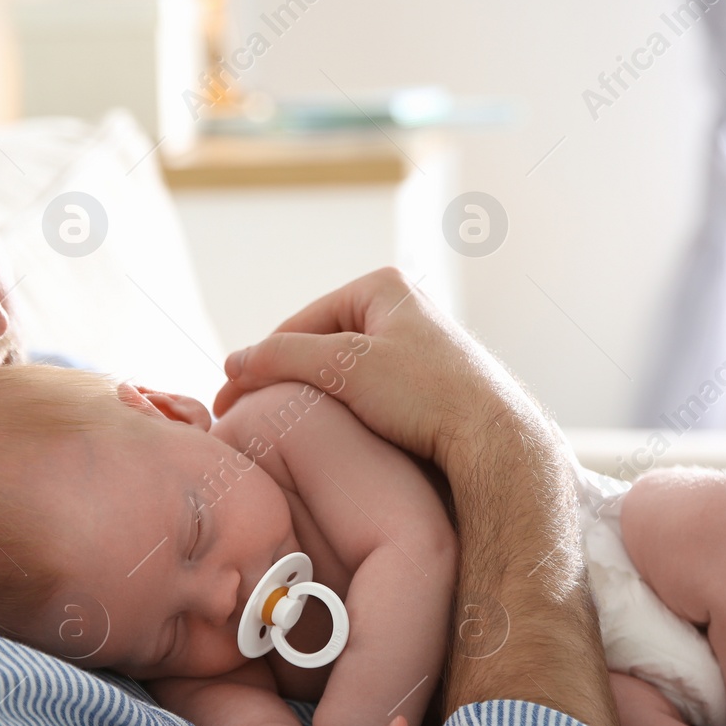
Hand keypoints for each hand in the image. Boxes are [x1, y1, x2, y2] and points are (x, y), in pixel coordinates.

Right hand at [212, 268, 532, 473]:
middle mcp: (402, 307)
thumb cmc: (428, 395)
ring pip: (344, 374)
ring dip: (315, 400)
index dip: (261, 362)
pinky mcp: (429, 382)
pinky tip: (335, 438)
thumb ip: (283, 358)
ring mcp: (417, 346)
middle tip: (252, 418)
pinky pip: (370, 394)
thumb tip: (233, 364)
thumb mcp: (344, 367)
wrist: (496, 440)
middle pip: (321, 347)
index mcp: (383, 286)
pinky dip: (346, 412)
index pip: (299, 323)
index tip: (229, 400)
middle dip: (289, 381)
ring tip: (289, 431)